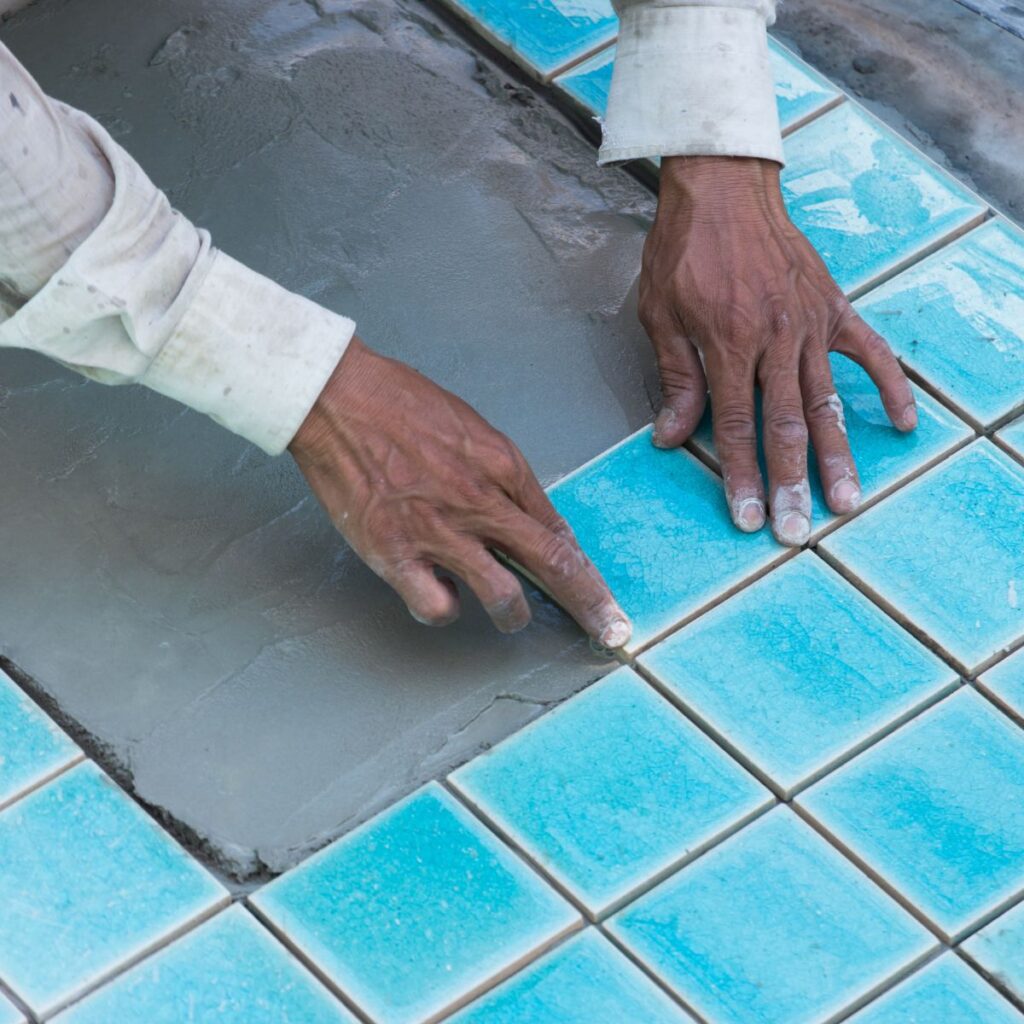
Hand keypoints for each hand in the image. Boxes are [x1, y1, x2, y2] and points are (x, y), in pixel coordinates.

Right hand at [290, 337, 631, 646]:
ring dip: (510, 614)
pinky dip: (443, 610)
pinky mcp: (395, 552)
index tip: (605, 600)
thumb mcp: (472, 430)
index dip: (589, 573)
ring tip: (505, 613)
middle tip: (611, 633)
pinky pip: (436, 607)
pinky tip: (439, 595)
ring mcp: (438, 531)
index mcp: (502, 467)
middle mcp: (479, 502)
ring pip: (502, 597)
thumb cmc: (401, 404)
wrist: (337, 398)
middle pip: (552, 564)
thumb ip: (504, 478)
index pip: (559, 532)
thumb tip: (530, 521)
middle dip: (590, 605)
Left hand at [639, 156, 916, 545]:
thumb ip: (674, 377)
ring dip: (837, 455)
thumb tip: (669, 437)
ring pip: (826, 401)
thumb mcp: (660, 314)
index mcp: (726, 343)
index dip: (741, 476)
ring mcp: (809, 323)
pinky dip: (889, 387)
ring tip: (846, 500)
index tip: (749, 517)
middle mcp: (773, 339)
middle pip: (785, 425)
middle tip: (798, 530)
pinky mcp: (833, 307)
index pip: (734, 426)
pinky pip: (869, 352)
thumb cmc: (683, 250)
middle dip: (791, 482)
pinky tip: (900, 425)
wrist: (723, 187)